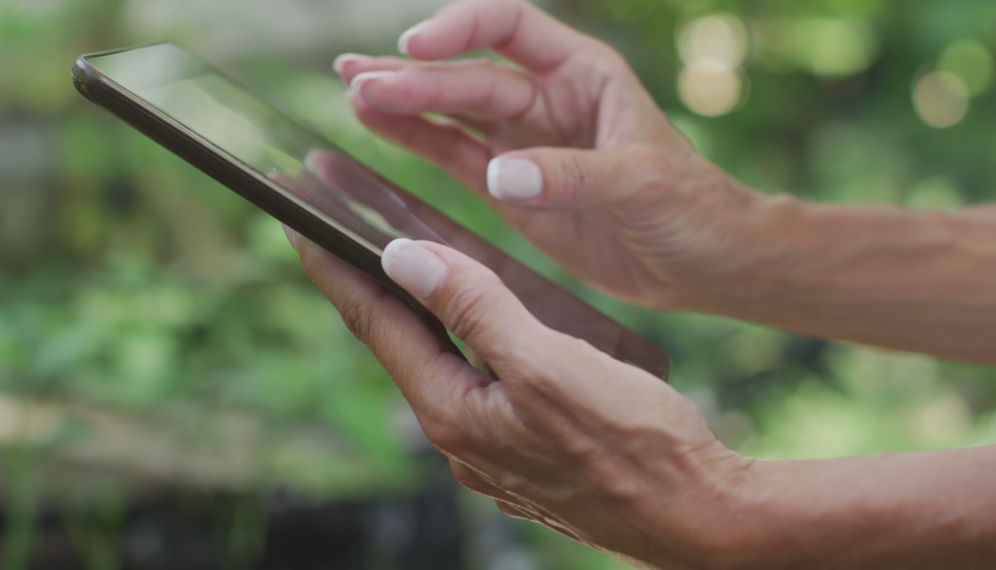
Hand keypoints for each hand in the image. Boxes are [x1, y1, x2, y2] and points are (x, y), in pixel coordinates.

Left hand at [287, 231, 751, 568]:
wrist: (698, 515)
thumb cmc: (634, 442)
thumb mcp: (547, 363)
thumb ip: (475, 308)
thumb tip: (404, 260)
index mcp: (453, 411)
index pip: (375, 324)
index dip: (334, 268)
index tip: (298, 222)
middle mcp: (460, 436)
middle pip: (400, 343)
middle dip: (368, 285)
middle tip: (338, 231)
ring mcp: (491, 448)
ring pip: (440, 362)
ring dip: (418, 312)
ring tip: (401, 264)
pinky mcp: (523, 449)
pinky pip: (477, 382)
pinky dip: (464, 341)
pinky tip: (477, 321)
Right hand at [333, 0, 763, 309]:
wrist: (703, 262)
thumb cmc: (690, 208)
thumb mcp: (641, 183)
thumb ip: (572, 174)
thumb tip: (498, 175)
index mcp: (583, 74)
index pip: (510, 27)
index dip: (461, 28)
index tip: (418, 48)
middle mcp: (547, 99)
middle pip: (468, 75)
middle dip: (414, 78)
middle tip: (359, 82)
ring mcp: (524, 142)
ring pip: (451, 111)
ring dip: (403, 102)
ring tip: (351, 91)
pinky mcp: (510, 187)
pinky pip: (454, 156)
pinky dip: (416, 142)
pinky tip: (376, 128)